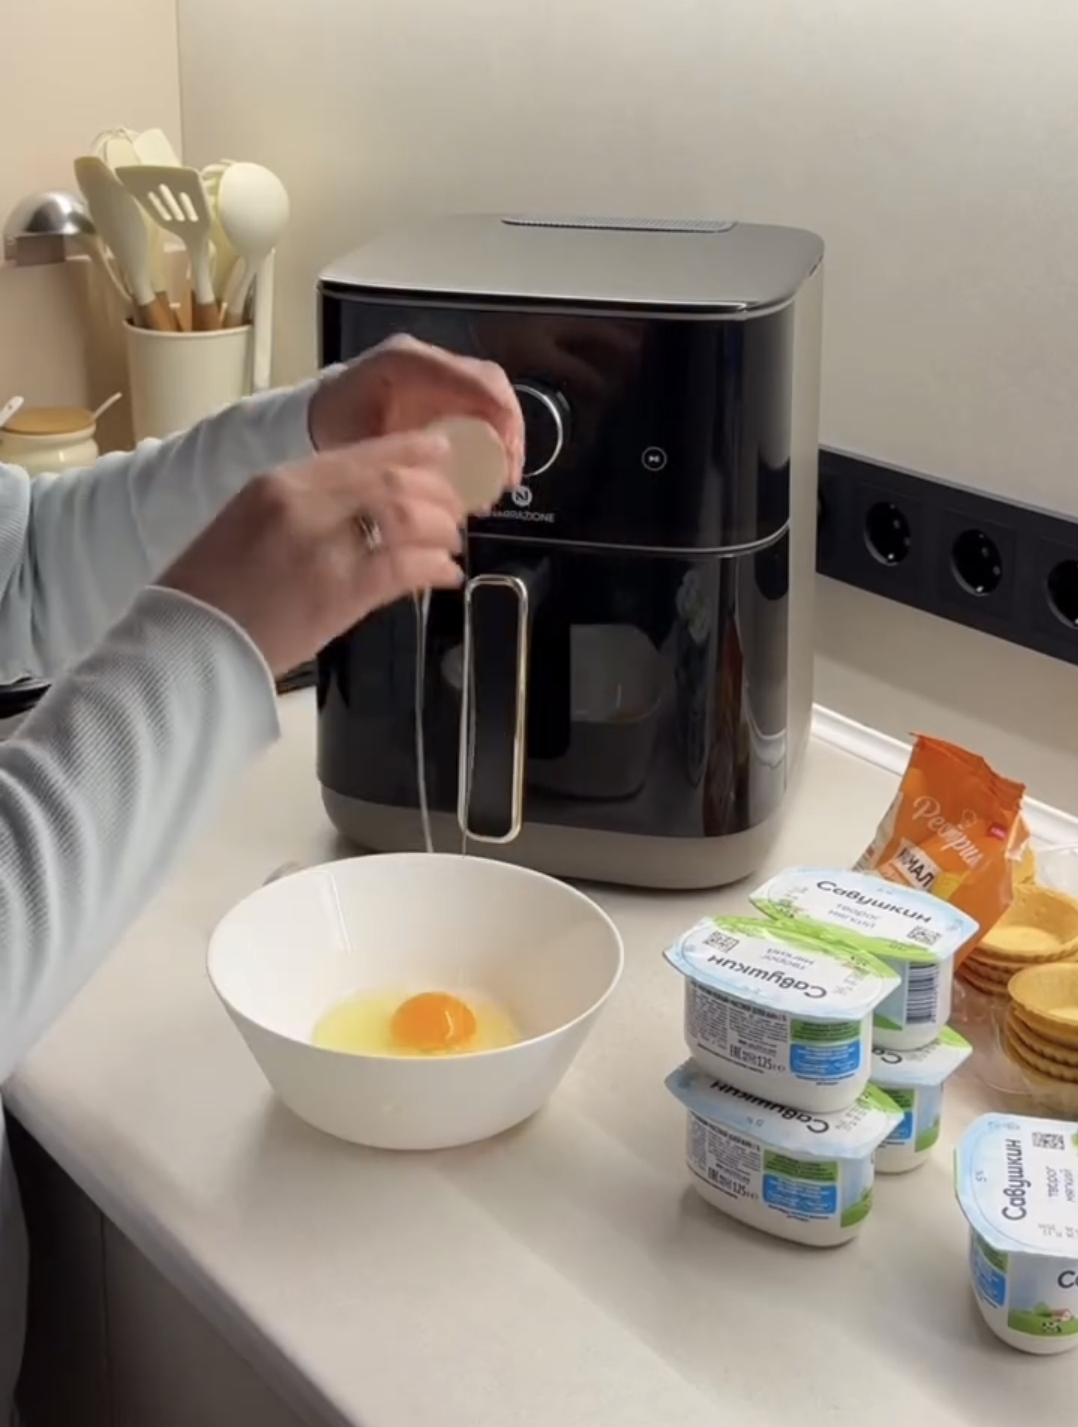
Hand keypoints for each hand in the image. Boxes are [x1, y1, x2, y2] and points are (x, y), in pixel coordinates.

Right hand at [159, 431, 463, 675]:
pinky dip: (434, 568)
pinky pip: (405, 567)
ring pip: (407, 517)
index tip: (440, 455)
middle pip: (393, 480)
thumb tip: (360, 507)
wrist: (187, 644)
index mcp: (278, 481)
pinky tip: (445, 574)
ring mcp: (323, 546)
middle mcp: (303, 503)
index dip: (411, 452)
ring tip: (450, 543)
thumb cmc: (212, 593)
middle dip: (437, 492)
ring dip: (440, 529)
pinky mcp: (340, 593)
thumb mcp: (249, 524)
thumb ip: (302, 507)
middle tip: (456, 508)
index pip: (360, 453)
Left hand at [309, 334, 524, 488]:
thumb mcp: (362, 444)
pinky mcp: (438, 391)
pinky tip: (489, 471)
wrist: (311, 417)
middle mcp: (426, 360)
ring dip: (504, 438)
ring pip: (488, 397)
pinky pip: (476, 408)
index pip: (475, 379)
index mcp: (407, 362)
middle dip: (510, 431)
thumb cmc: (332, 429)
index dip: (501, 417)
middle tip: (509, 477)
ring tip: (502, 480)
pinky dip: (490, 438)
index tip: (508, 458)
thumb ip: (403, 459)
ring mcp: (434, 373)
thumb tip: (447, 488)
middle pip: (490, 385)